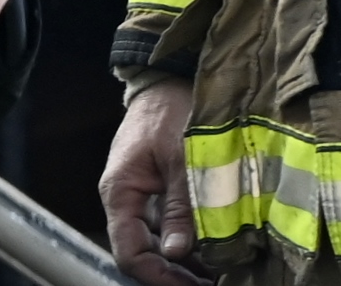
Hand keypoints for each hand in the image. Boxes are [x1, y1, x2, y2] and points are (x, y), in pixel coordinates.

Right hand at [100, 78, 205, 285]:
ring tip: (220, 271)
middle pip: (145, 253)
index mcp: (120, 191)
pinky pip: (172, 225)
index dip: (157, 277)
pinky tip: (218, 250)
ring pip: (161, 242)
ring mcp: (144, 196)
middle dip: (176, 274)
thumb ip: (180, 205)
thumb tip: (178, 252)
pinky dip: (192, 240)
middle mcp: (127, 199)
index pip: (129, 252)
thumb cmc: (173, 107)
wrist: (173, 75)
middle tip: (213, 283)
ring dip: (187, 261)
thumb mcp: (182, 156)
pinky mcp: (161, 190)